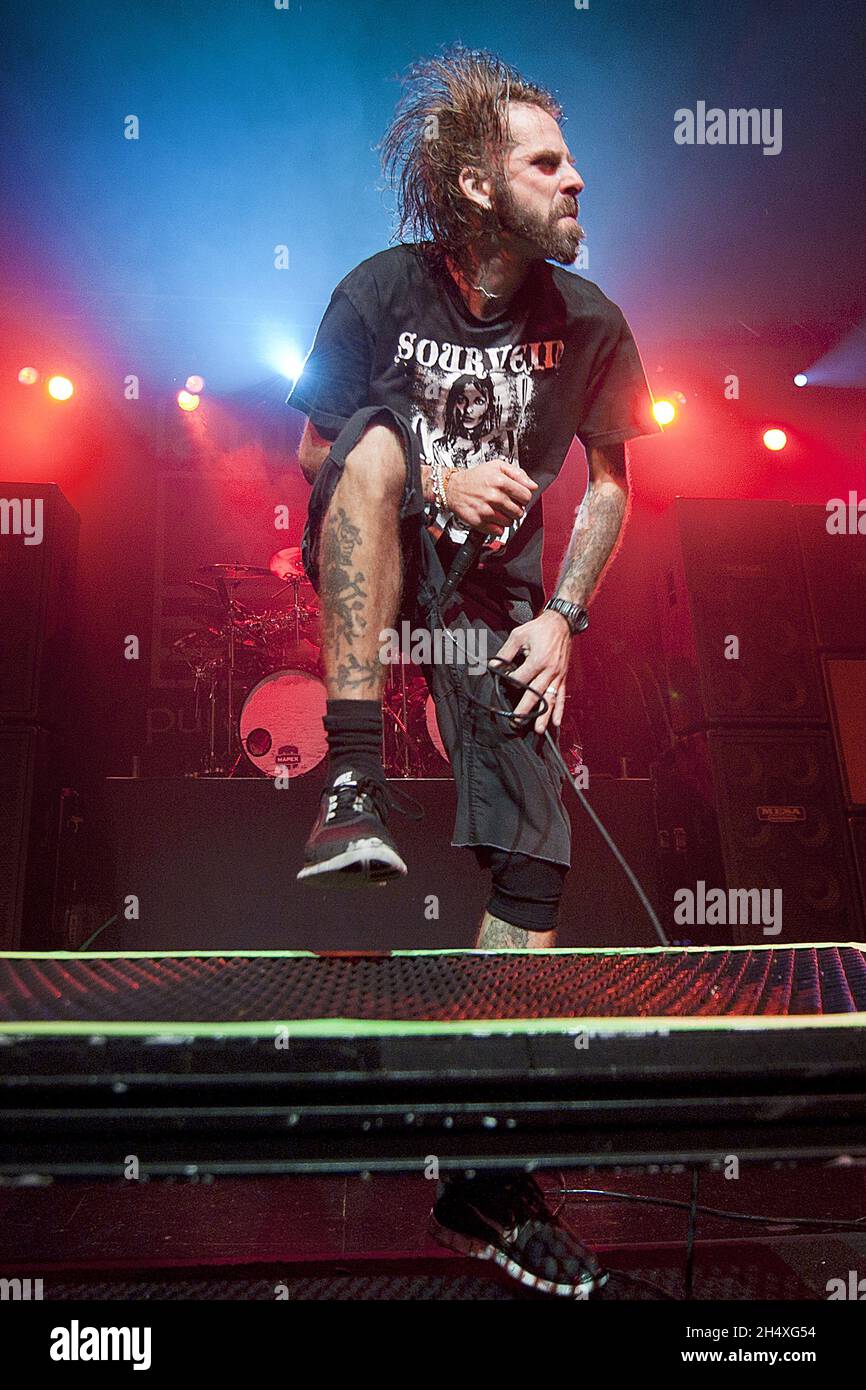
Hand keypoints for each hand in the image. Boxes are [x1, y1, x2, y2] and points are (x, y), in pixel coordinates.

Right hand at [445, 459, 537, 536]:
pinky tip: (492, 518)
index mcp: (500, 481)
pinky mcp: (479, 522)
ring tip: (498, 510)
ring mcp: (486, 511)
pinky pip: (498, 531)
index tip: (518, 496)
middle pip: (519, 511)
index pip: (526, 496)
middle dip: (516, 508)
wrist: (453, 488)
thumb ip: (518, 473)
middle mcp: (494, 496)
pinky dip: (497, 527)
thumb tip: (532, 485)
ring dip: (507, 518)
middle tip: (507, 504)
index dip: (523, 497)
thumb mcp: (497, 466)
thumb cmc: (475, 477)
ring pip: (510, 523)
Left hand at [492, 611, 571, 734]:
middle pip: (535, 694)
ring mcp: (557, 675)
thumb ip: (505, 652)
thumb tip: (493, 665)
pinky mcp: (562, 677)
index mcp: (538, 660)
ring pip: (550, 699)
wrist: (561, 623)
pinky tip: (556, 722)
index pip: (520, 679)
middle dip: (525, 709)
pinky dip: (559, 710)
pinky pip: (561, 696)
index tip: (503, 681)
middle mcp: (549, 670)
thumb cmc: (539, 628)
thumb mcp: (518, 635)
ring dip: (544, 715)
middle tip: (516, 721)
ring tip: (538, 729)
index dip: (510, 682)